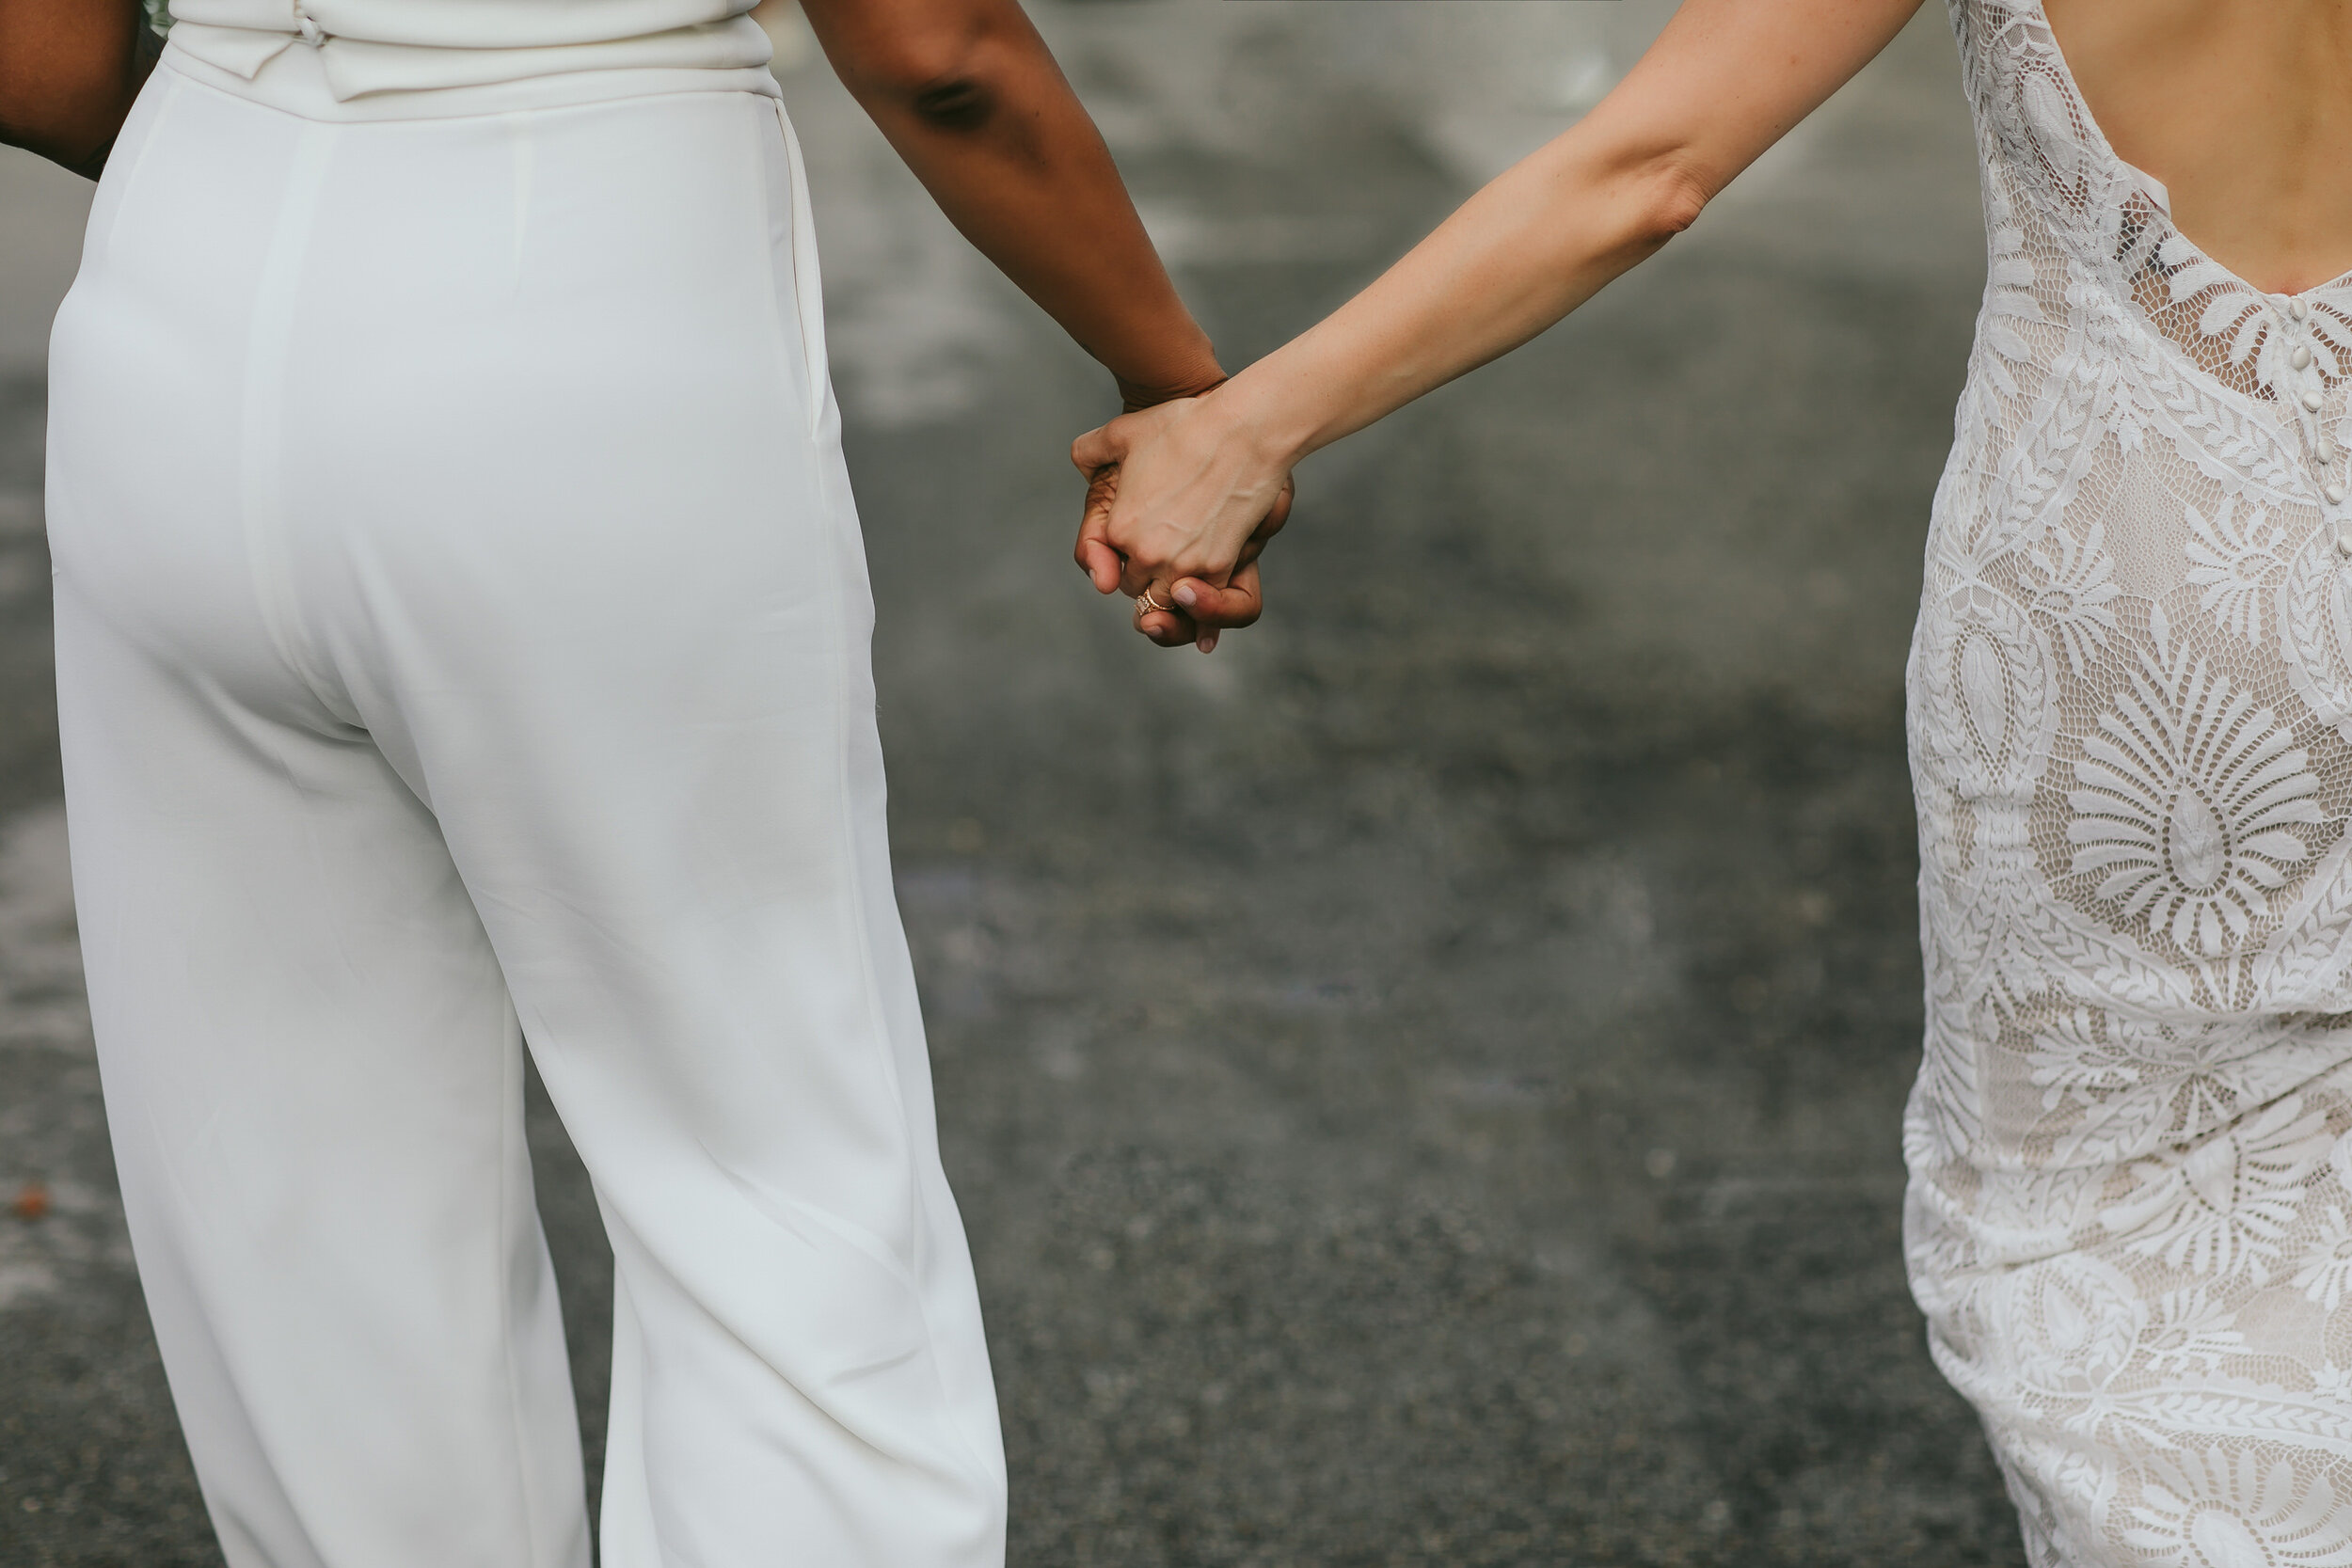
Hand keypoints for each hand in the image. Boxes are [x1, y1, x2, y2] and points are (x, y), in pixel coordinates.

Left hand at [1071, 394, 1294, 651]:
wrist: (1241, 430)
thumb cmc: (1185, 426)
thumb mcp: (1124, 432)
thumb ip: (1092, 449)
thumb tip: (1080, 461)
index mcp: (1119, 527)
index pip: (1111, 567)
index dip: (1124, 560)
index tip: (1141, 541)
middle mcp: (1147, 553)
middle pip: (1138, 590)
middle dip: (1148, 579)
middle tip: (1164, 559)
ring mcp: (1184, 565)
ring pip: (1168, 604)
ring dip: (1173, 599)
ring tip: (1181, 588)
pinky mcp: (1219, 568)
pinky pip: (1205, 612)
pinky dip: (1204, 618)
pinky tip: (1203, 627)